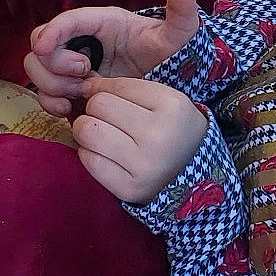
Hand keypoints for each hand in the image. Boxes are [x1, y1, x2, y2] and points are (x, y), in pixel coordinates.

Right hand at [26, 0, 203, 115]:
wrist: (169, 86)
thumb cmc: (172, 55)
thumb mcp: (179, 34)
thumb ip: (181, 11)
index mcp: (102, 22)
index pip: (67, 21)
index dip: (52, 31)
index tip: (44, 47)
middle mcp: (81, 41)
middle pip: (41, 44)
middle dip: (55, 63)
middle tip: (84, 75)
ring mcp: (72, 66)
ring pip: (37, 68)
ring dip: (51, 83)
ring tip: (80, 93)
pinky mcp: (70, 89)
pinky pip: (44, 93)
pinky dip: (49, 101)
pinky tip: (68, 108)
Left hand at [70, 75, 211, 204]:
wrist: (191, 169)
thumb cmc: (170, 127)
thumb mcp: (160, 98)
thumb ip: (122, 87)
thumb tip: (84, 86)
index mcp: (172, 107)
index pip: (115, 86)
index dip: (103, 88)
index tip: (106, 96)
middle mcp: (159, 137)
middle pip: (97, 106)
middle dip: (95, 109)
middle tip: (107, 118)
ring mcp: (144, 166)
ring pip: (86, 132)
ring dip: (88, 131)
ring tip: (103, 135)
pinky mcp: (130, 189)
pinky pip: (88, 161)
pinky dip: (90, 154)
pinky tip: (105, 154)